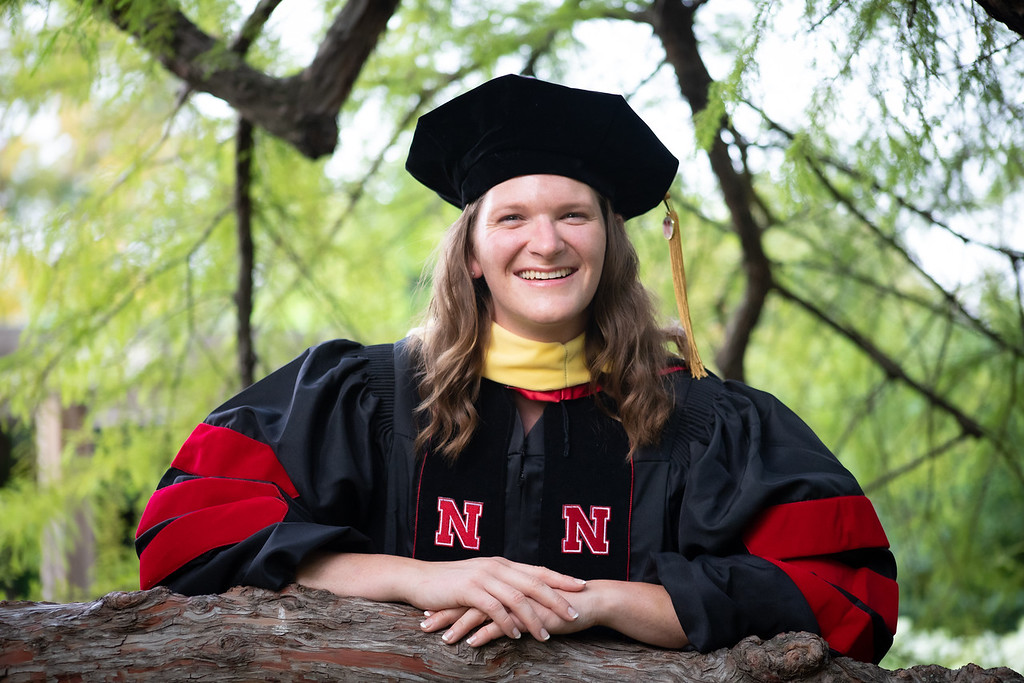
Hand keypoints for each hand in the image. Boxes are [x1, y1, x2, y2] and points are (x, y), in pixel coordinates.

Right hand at [405, 556, 584, 642]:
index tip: (581, 585)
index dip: (560, 577)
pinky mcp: (469, 590)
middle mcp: (496, 567)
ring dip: (534, 619)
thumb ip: (500, 584)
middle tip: (574, 615)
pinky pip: (494, 608)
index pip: (538, 570)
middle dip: (556, 599)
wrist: (419, 579)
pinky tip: (515, 636)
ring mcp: (483, 577)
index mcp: (502, 564)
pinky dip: (507, 623)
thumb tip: (520, 596)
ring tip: (546, 636)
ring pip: (517, 598)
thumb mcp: (480, 579)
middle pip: (534, 583)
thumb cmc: (449, 582)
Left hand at [419, 580, 687, 648]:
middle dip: (445, 612)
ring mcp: (516, 600)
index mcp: (506, 584)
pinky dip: (482, 634)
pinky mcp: (527, 614)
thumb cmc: (561, 605)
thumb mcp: (530, 604)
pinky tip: (469, 644)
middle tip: (423, 623)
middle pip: (469, 600)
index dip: (450, 602)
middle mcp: (507, 589)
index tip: (429, 612)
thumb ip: (512, 606)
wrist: (589, 601)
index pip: (472, 592)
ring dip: (458, 625)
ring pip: (480, 612)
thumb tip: (494, 616)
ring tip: (440, 637)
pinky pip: (500, 625)